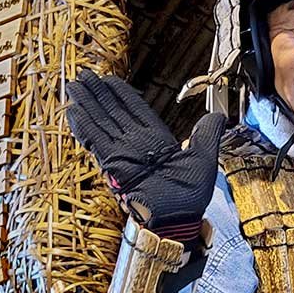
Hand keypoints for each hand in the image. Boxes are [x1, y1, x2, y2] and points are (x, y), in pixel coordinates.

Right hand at [66, 70, 224, 240]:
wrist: (176, 217)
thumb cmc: (190, 195)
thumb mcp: (204, 158)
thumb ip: (207, 134)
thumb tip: (219, 116)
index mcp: (156, 140)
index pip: (136, 110)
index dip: (122, 94)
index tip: (110, 79)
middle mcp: (136, 144)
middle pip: (114, 112)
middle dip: (99, 93)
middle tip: (84, 75)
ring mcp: (122, 153)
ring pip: (102, 122)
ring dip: (88, 104)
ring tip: (75, 86)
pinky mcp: (112, 163)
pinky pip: (96, 140)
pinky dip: (84, 125)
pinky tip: (74, 110)